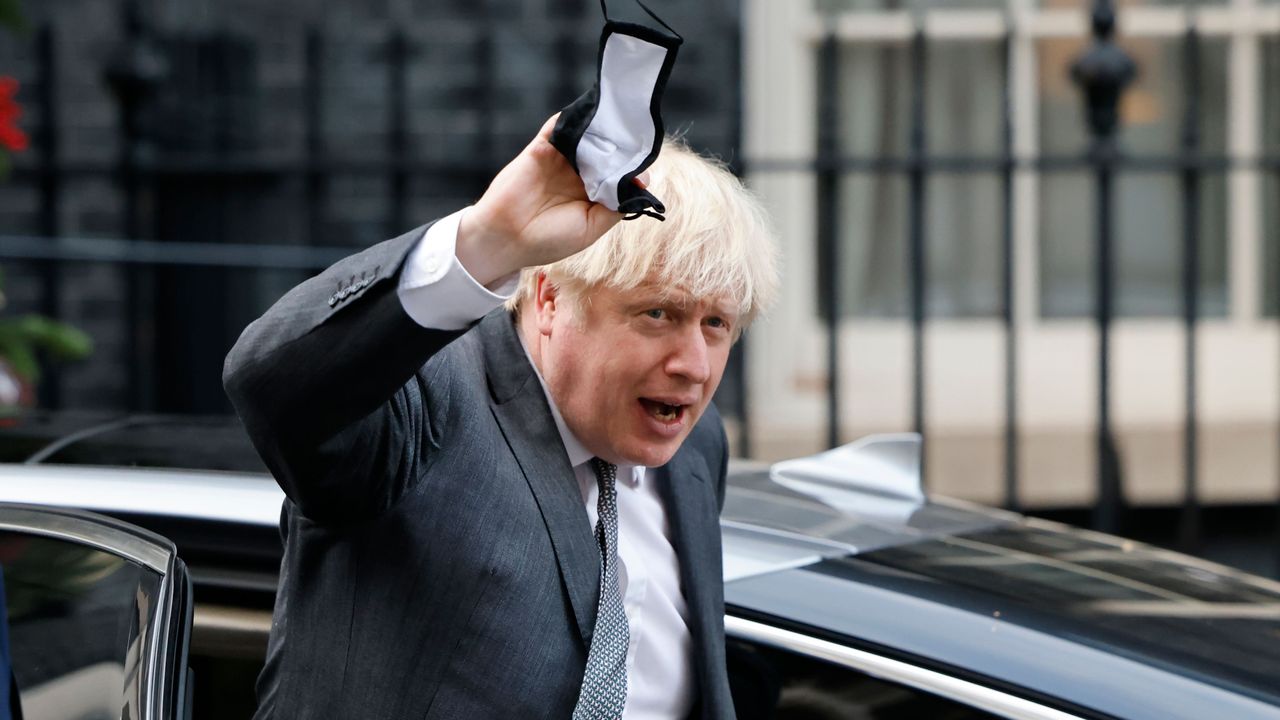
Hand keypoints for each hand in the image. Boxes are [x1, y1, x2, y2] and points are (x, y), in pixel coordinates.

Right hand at [456, 115, 628, 286]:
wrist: (506, 238)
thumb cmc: (549, 239)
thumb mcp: (591, 228)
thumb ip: (616, 206)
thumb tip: (643, 181)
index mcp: (591, 195)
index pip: (617, 173)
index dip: (631, 165)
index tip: (645, 158)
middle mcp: (577, 175)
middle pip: (603, 151)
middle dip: (619, 143)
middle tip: (636, 133)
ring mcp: (559, 160)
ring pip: (585, 137)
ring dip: (600, 129)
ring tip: (618, 122)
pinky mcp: (541, 148)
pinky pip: (559, 127)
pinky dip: (575, 119)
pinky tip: (591, 116)